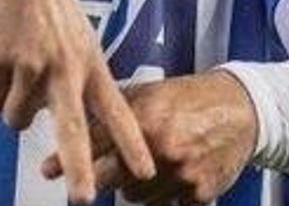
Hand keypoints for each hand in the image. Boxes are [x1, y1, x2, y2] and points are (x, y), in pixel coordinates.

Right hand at [0, 0, 154, 202]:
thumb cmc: (49, 12)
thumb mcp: (80, 41)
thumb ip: (80, 81)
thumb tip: (68, 128)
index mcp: (89, 64)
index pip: (116, 111)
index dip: (131, 144)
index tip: (146, 172)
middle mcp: (63, 67)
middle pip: (72, 129)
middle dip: (79, 168)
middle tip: (84, 200)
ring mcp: (29, 64)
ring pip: (15, 120)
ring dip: (11, 104)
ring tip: (16, 66)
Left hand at [44, 71, 256, 204]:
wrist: (240, 109)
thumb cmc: (190, 98)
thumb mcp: (149, 93)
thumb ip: (116, 110)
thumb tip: (76, 119)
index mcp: (145, 118)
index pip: (95, 143)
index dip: (67, 159)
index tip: (48, 171)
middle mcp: (161, 147)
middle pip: (110, 179)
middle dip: (96, 181)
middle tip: (83, 187)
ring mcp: (180, 173)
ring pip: (135, 198)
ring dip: (132, 189)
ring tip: (146, 169)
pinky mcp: (198, 193)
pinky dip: (162, 196)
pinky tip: (170, 177)